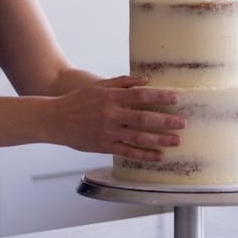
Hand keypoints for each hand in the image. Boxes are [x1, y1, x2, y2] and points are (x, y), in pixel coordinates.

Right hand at [46, 75, 184, 161]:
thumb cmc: (77, 101)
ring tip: (177, 141)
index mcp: (110, 98)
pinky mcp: (103, 146)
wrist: (54, 120)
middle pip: (143, 118)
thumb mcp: (98, 87)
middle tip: (184, 123)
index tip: (176, 99)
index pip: (140, 95)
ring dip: (160, 140)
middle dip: (166, 121)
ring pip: (138, 137)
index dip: (159, 97)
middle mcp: (110, 115)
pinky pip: (127, 152)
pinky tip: (158, 156)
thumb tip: (145, 80)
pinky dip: (144, 155)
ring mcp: (107, 132)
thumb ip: (122, 83)